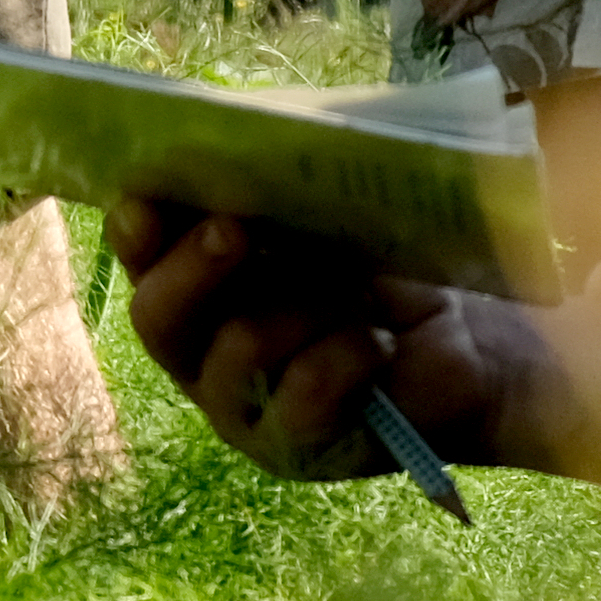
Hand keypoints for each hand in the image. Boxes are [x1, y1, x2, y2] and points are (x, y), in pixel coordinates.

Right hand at [108, 194, 580, 484]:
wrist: (465, 347)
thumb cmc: (384, 271)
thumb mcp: (328, 219)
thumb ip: (274, 193)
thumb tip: (239, 150)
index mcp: (193, 286)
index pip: (139, 258)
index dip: (135, 230)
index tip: (147, 200)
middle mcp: (199, 353)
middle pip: (157, 318)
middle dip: (193, 267)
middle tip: (235, 228)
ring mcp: (239, 410)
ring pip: (236, 348)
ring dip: (301, 306)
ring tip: (354, 290)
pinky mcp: (293, 449)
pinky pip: (300, 396)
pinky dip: (344, 355)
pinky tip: (378, 341)